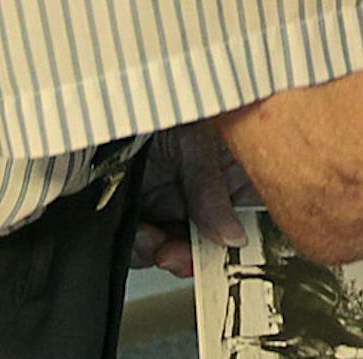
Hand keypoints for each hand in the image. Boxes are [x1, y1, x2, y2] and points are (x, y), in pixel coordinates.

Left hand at [129, 122, 259, 276]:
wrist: (113, 106)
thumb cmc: (162, 107)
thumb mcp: (195, 141)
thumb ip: (210, 188)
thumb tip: (233, 235)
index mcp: (233, 168)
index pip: (250, 211)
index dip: (245, 238)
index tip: (232, 253)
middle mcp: (207, 190)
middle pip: (213, 238)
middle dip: (197, 252)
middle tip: (185, 257)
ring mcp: (173, 204)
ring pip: (179, 246)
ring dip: (166, 252)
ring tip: (157, 244)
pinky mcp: (141, 215)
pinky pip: (145, 245)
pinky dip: (141, 247)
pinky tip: (141, 234)